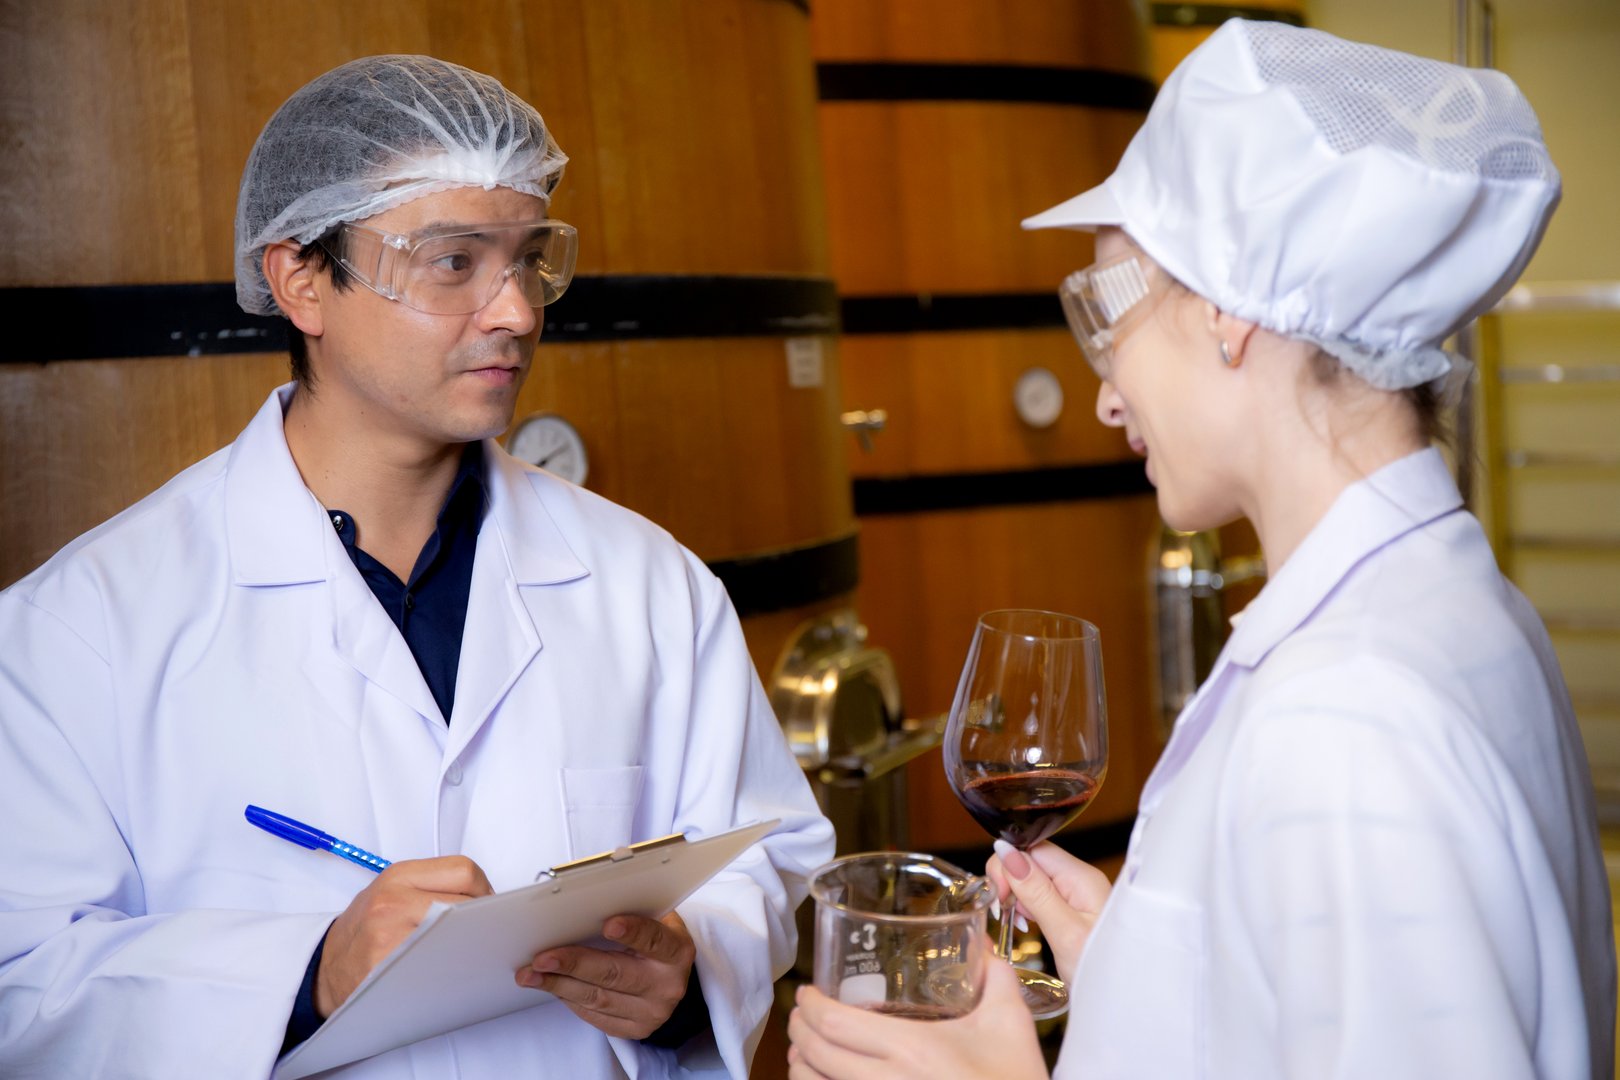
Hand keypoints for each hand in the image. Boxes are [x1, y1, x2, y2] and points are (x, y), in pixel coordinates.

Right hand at [317, 856, 493, 1015]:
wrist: (323, 968)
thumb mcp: (391, 891)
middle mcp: (393, 900)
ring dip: (468, 943)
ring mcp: (389, 935)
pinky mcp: (387, 967)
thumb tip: (485, 899)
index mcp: (399, 876)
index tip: (487, 907)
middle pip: (466, 902)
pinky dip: (448, 966)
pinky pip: (436, 964)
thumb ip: (432, 887)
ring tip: (465, 949)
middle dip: (481, 919)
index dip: (483, 890)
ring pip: (456, 934)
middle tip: (480, 933)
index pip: (464, 872)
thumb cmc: (364, 931)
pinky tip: (448, 968)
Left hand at [516, 910, 695, 1038]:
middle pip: (615, 974)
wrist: (672, 980)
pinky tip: (552, 987)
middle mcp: (667, 985)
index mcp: (676, 951)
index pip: (654, 939)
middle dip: (573, 964)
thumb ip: (633, 912)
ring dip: (559, 985)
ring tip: (531, 975)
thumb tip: (584, 904)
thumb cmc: (656, 942)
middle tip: (542, 958)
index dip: (633, 932)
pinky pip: (595, 1016)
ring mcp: (651, 1012)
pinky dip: (569, 999)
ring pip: (598, 998)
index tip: (608, 924)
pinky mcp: (634, 1030)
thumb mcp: (657, 922)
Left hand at [786, 953, 1046, 1079]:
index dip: (809, 1006)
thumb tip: (982, 944)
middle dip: (798, 1030)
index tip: (806, 993)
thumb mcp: (1010, 1024)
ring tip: (805, 1048)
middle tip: (800, 1014)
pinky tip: (822, 1079)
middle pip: (815, 1055)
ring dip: (801, 1065)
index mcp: (913, 1050)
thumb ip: (996, 976)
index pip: (835, 1025)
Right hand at [986, 840, 1111, 984]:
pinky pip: (1039, 896)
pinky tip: (1026, 925)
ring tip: (1019, 923)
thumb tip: (1006, 851)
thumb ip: (1035, 892)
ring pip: (1031, 878)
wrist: (1128, 999)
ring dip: (1016, 896)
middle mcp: (1079, 880)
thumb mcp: (1064, 933)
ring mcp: (1076, 894)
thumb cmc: (1103, 971)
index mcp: (1081, 877)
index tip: (999, 896)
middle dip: (1010, 882)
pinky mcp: (1070, 909)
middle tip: (1005, 913)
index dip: (1008, 866)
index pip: (1033, 848)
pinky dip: (1026, 907)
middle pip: (1030, 860)